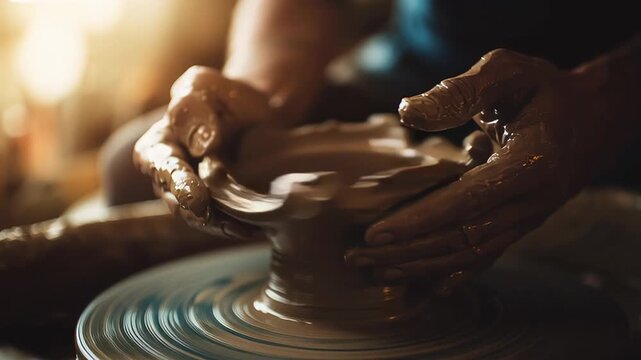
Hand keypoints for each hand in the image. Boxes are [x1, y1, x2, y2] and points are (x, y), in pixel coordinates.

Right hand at [133, 66, 277, 238]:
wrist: (254, 113)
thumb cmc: (220, 95)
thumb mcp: (202, 85)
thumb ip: (192, 107)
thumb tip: (202, 143)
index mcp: (157, 147)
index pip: (162, 168)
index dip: (178, 183)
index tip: (196, 195)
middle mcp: (169, 178)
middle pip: (177, 201)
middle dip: (196, 212)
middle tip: (214, 217)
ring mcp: (193, 197)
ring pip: (201, 218)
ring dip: (220, 225)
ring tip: (241, 227)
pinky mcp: (218, 208)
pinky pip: (225, 222)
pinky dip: (238, 227)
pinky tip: (257, 228)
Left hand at [346, 49, 619, 294]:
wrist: (590, 118)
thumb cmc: (542, 90)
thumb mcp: (507, 71)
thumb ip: (460, 90)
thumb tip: (407, 112)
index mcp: (531, 163)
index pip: (468, 201)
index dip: (420, 220)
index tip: (376, 233)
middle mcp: (531, 201)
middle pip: (464, 238)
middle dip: (409, 251)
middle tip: (360, 257)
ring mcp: (527, 219)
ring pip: (471, 253)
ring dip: (423, 266)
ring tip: (378, 271)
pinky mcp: (520, 226)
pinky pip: (485, 256)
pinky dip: (452, 274)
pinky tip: (423, 288)